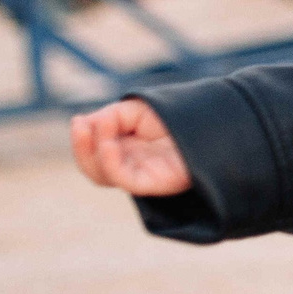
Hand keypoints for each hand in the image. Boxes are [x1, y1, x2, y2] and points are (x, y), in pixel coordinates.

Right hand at [70, 98, 191, 195]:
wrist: (213, 121)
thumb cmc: (177, 117)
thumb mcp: (136, 110)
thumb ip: (109, 117)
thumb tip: (85, 124)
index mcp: (125, 150)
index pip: (94, 154)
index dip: (82, 140)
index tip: (79, 120)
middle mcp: (131, 165)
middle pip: (94, 169)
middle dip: (81, 148)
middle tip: (79, 125)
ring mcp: (142, 175)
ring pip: (105, 176)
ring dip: (94, 153)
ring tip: (99, 127)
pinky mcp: (155, 183)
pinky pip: (126, 181)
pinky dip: (112, 164)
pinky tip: (109, 146)